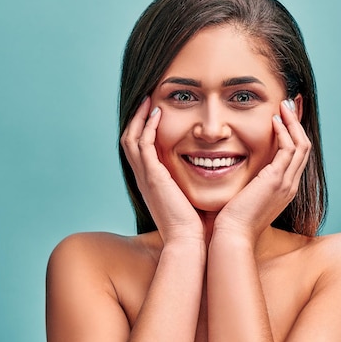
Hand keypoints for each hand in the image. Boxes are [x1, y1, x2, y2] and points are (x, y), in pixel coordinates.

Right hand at [120, 97, 203, 243]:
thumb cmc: (194, 225)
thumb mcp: (190, 197)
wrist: (189, 242)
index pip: (139, 150)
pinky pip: (143, 144)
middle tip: (146, 100)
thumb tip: (211, 172)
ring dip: (139, 117)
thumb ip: (193, 182)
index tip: (154, 112)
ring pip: (131, 138)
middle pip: (129, 140)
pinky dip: (148, 127)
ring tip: (148, 100)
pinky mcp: (152, 176)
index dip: (143, 129)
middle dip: (136, 118)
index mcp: (151, 182)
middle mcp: (143, 178)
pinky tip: (157, 114)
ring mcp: (145, 176)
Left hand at [213, 99, 310, 243]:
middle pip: (303, 147)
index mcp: (283, 190)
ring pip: (300, 145)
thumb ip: (248, 183)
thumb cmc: (232, 220)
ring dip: (293, 123)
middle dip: (297, 124)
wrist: (232, 236)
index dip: (293, 135)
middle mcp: (290, 185)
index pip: (295, 156)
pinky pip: (288, 149)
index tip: (284, 117)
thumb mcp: (244, 197)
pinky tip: (274, 120)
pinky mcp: (277, 180)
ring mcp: (286, 183)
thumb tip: (237, 169)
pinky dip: (284, 132)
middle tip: (288, 104)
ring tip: (283, 106)